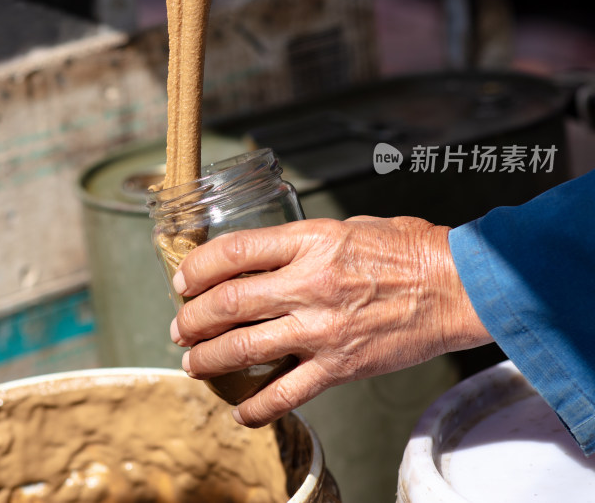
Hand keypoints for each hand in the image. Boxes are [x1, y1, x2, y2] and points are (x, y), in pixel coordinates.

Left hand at [169, 216, 491, 426]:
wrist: (457, 285)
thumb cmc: (407, 250)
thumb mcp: (345, 227)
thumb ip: (299, 243)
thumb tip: (259, 258)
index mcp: (308, 242)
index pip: (231, 252)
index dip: (196, 268)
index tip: (183, 281)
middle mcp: (308, 284)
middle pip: (227, 303)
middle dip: (192, 318)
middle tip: (179, 326)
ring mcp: (322, 329)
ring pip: (244, 348)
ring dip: (208, 358)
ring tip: (191, 362)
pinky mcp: (340, 366)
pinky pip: (286, 393)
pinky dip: (256, 406)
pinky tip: (240, 410)